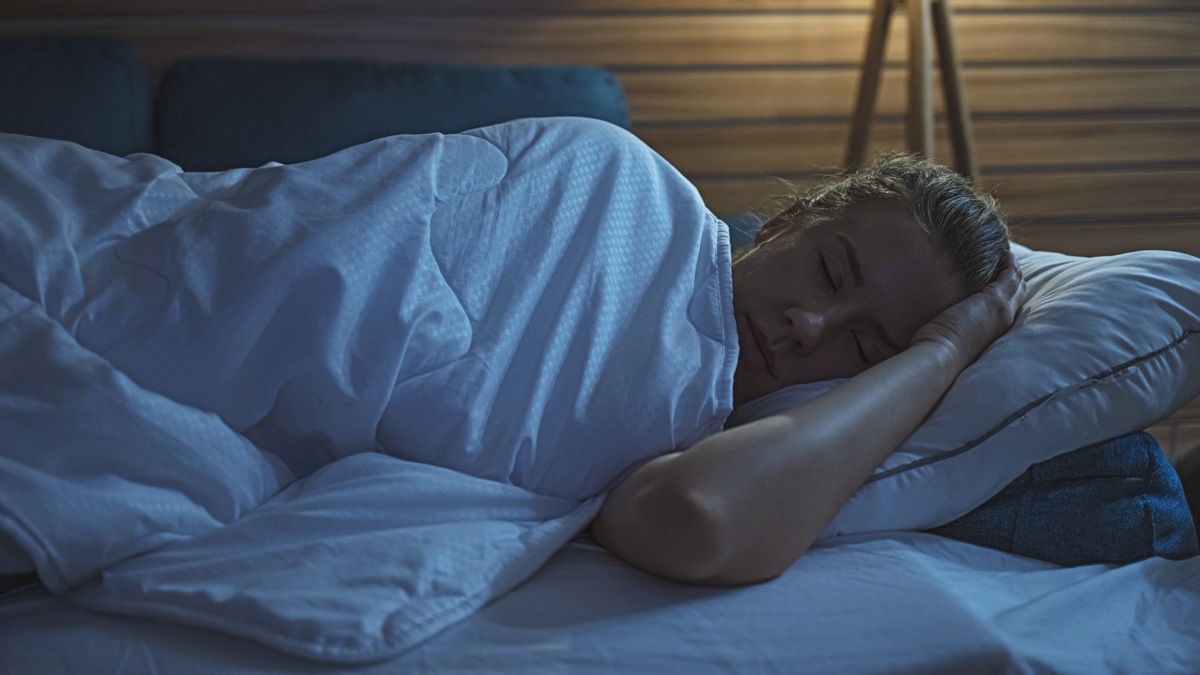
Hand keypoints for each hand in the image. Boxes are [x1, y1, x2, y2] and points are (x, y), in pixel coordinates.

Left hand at [908, 250, 1026, 370]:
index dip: (1008, 292)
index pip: (1010, 307)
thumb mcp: (952, 338)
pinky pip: (1011, 273)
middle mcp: (1005, 321)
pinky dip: (1009, 261)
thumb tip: (940, 322)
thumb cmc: (938, 353)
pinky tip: (1002, 251)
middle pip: (1019, 293)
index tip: (999, 278)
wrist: (940, 359)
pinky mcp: (994, 299)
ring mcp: (1002, 309)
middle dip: (1014, 276)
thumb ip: (955, 328)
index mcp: (995, 332)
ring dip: (1013, 266)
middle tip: (1005, 260)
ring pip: (1018, 282)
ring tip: (1004, 252)